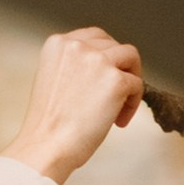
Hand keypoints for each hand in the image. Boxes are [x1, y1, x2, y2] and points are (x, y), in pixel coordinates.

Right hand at [3, 28, 142, 184]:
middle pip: (114, 45)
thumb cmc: (48, 125)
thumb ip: (73, 67)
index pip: (93, 37)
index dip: (104, 56)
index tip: (104, 78)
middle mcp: (77, 45)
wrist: (46, 147)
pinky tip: (119, 122)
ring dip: (130, 80)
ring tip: (120, 108)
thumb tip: (103, 69)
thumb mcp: (54, 81)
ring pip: (131, 57)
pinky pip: (137, 84)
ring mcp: (98, 61)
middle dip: (119, 68)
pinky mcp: (115, 81)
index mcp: (58, 44)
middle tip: (116, 96)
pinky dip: (133, 104)